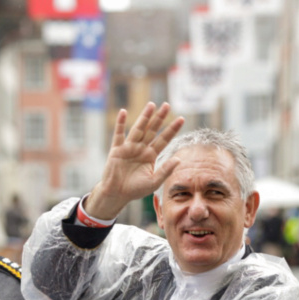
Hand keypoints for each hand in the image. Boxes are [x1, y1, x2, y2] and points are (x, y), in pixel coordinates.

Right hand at [84, 103, 183, 220]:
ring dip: (144, 117)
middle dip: (160, 118)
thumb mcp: (154, 182)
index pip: (164, 139)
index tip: (181, 119)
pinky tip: (123, 112)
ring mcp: (129, 147)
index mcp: (151, 155)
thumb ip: (165, 170)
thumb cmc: (135, 189)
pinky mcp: (117, 149)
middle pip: (152, 130)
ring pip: (138, 129)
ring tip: (151, 105)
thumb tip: (179, 159)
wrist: (117, 194)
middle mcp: (141, 148)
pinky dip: (120, 123)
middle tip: (167, 105)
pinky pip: (119, 134)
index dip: (172, 129)